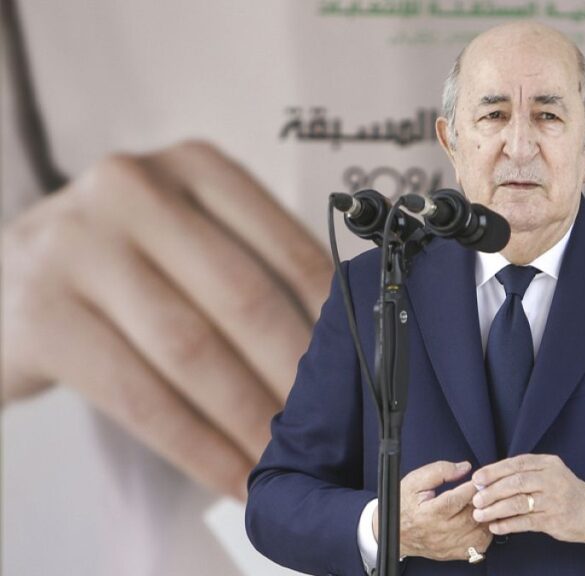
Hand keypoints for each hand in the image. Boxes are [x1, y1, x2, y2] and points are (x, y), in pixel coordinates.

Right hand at [1, 140, 331, 499]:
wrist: (4, 283)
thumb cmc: (123, 264)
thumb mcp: (186, 234)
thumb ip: (253, 266)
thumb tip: (342, 347)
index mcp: (194, 166)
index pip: (288, 248)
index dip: (332, 321)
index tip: (363, 371)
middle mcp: (134, 189)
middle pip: (244, 297)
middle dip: (294, 376)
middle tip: (332, 428)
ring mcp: (79, 247)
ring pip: (192, 349)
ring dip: (249, 418)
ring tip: (285, 459)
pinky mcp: (41, 315)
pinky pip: (139, 397)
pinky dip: (196, 446)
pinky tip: (230, 474)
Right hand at [373, 460, 492, 560]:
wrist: (393, 532)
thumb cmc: (403, 504)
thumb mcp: (415, 480)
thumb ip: (440, 470)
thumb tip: (464, 467)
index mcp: (429, 512)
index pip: (458, 499)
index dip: (472, 486)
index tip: (480, 479)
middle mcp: (440, 531)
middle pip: (472, 516)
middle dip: (483, 501)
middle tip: (486, 490)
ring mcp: (448, 544)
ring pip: (479, 531)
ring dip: (486, 516)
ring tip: (485, 505)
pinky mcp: (453, 552)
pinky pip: (479, 545)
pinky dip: (485, 532)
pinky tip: (480, 521)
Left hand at [471, 454, 584, 543]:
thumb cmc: (562, 490)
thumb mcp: (548, 473)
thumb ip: (523, 473)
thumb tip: (488, 480)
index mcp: (548, 464)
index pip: (517, 464)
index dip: (494, 471)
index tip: (477, 479)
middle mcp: (552, 479)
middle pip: (516, 482)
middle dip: (492, 491)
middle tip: (476, 499)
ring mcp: (554, 500)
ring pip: (519, 503)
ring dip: (496, 509)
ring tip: (480, 514)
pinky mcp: (554, 520)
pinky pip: (525, 522)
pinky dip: (508, 524)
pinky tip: (495, 526)